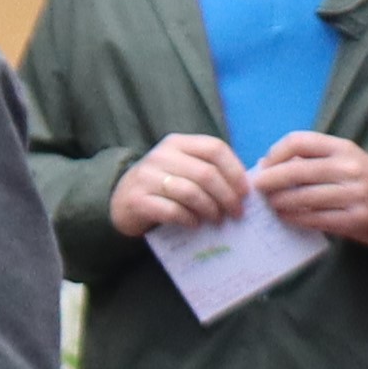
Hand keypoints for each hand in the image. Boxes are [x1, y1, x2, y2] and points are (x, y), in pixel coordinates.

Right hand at [109, 135, 255, 235]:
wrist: (120, 202)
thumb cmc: (162, 187)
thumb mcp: (183, 169)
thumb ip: (209, 169)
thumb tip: (247, 185)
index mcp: (177, 143)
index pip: (215, 148)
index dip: (235, 171)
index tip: (245, 192)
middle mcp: (161, 155)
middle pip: (206, 173)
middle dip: (227, 196)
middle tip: (236, 213)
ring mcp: (146, 177)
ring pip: (191, 192)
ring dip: (210, 209)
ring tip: (217, 221)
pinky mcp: (137, 200)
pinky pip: (171, 210)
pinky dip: (188, 219)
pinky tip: (195, 225)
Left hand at [250, 132, 367, 247]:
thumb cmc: (366, 178)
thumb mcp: (346, 158)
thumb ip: (313, 158)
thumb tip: (268, 163)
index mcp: (343, 148)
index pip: (300, 142)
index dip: (275, 153)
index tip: (264, 165)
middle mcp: (348, 168)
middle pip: (296, 171)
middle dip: (270, 180)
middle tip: (257, 188)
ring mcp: (353, 195)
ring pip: (303, 198)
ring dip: (280, 202)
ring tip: (270, 204)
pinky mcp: (355, 220)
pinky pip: (315, 219)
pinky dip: (295, 218)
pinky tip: (286, 217)